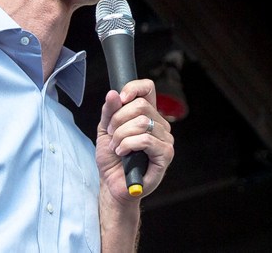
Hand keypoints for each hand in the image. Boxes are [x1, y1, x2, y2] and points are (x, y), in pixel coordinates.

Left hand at [96, 78, 174, 201]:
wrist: (113, 184)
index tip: (120, 98)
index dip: (134, 88)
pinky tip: (123, 153)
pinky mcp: (166, 153)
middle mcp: (159, 124)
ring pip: (142, 123)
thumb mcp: (105, 130)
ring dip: (121, 135)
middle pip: (141, 106)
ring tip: (116, 147)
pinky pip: (146, 140)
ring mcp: (165, 138)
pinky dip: (128, 144)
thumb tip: (113, 93)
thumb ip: (109, 111)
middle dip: (118, 120)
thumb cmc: (112, 158)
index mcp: (147, 114)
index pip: (148, 89)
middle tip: (111, 134)